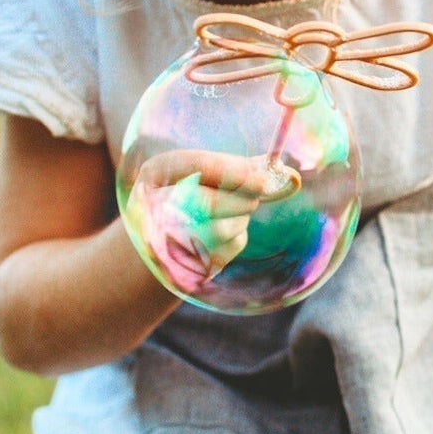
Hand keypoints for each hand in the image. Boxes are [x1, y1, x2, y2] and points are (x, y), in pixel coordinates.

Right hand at [129, 150, 292, 288]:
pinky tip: (225, 232)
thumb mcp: (201, 173)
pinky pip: (227, 248)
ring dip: (240, 218)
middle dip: (241, 199)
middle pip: (206, 204)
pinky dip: (237, 235)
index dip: (235, 171)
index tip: (264, 178)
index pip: (197, 167)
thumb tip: (284, 172)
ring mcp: (161, 241)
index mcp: (153, 173)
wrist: (162, 237)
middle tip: (258, 193)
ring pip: (219, 230)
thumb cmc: (188, 194)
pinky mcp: (182, 266)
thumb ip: (236, 168)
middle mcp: (149, 208)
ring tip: (236, 210)